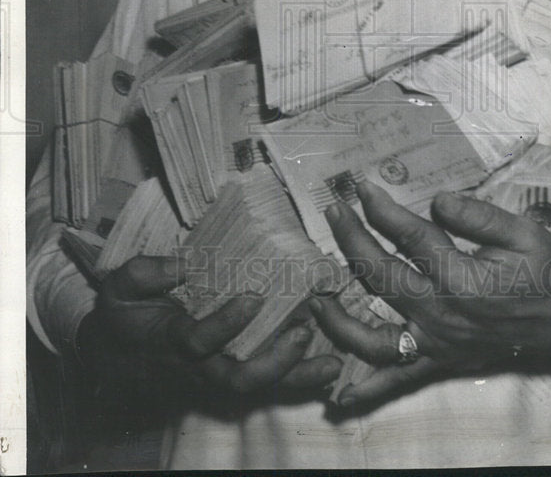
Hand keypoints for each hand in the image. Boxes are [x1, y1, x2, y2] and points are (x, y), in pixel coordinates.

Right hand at [77, 255, 340, 411]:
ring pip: (259, 388)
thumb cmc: (124, 313)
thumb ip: (146, 273)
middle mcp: (198, 366)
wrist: (116, 355)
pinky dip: (299, 379)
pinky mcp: (230, 376)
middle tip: (303, 331)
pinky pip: (267, 386)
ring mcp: (216, 376)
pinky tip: (329, 368)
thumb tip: (183, 264)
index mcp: (170, 341)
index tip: (255, 297)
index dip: (227, 323)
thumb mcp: (120, 287)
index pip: (199, 341)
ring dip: (297, 376)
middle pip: (237, 379)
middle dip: (274, 361)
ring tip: (331, 361)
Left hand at [310, 181, 550, 407]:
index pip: (406, 234)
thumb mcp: (520, 230)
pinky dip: (366, 387)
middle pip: (377, 273)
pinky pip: (396, 380)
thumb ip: (476, 214)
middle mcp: (440, 313)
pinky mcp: (439, 361)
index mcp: (460, 277)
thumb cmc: (545, 269)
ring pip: (372, 335)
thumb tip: (434, 200)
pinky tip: (338, 391)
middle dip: (349, 236)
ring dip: (338, 314)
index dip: (379, 207)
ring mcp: (435, 342)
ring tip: (316, 292)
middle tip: (333, 209)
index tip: (360, 186)